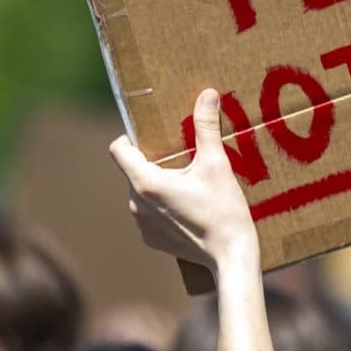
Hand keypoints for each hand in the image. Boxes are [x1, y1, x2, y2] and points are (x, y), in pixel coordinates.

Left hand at [110, 90, 257, 270]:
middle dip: (153, 160)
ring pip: (140, 191)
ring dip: (158, 183)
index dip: (131, 137)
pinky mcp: (151, 239)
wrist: (231, 256)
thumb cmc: (224, 210)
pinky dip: (163, 206)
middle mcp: (136, 204)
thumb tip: (207, 94)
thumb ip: (206, 127)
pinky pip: (149, 212)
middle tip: (182, 158)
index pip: (118, 149)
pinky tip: (188, 206)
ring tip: (188, 183)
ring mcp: (142, 224)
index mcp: (145, 182)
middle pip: (133, 170)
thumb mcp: (217, 164)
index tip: (152, 135)